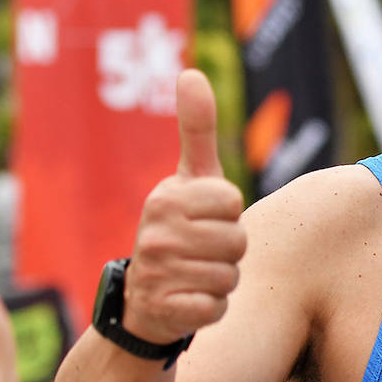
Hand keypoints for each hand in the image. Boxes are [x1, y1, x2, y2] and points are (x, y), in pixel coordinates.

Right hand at [122, 70, 246, 344]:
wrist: (144, 299)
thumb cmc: (180, 229)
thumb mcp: (189, 178)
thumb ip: (196, 128)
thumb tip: (191, 72)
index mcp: (167, 197)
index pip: (232, 202)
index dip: (228, 215)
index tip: (205, 219)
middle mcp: (157, 232)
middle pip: (237, 240)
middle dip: (228, 251)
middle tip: (202, 252)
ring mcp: (159, 272)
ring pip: (230, 276)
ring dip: (222, 280)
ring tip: (196, 275)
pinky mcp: (167, 310)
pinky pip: (216, 307)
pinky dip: (212, 308)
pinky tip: (191, 301)